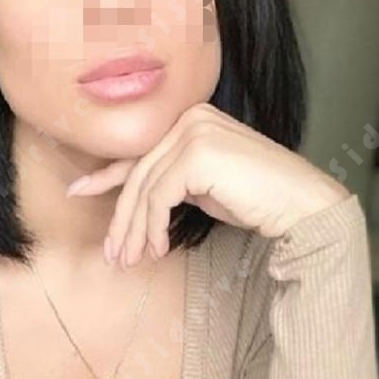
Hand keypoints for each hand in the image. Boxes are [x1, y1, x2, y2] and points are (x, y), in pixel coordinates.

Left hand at [65, 102, 351, 267]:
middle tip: (113, 253)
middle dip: (122, 219)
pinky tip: (158, 250)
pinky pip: (158, 197)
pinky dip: (153, 227)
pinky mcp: (197, 153)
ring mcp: (193, 132)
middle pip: (139, 174)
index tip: (78, 193)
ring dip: (135, 231)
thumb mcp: (203, 187)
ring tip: (130, 260)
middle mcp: (189, 118)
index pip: (139, 151)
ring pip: (144, 189)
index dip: (105, 176)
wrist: (300, 204)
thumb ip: (173, 181)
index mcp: (190, 118)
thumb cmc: (258, 199)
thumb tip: (136, 203)